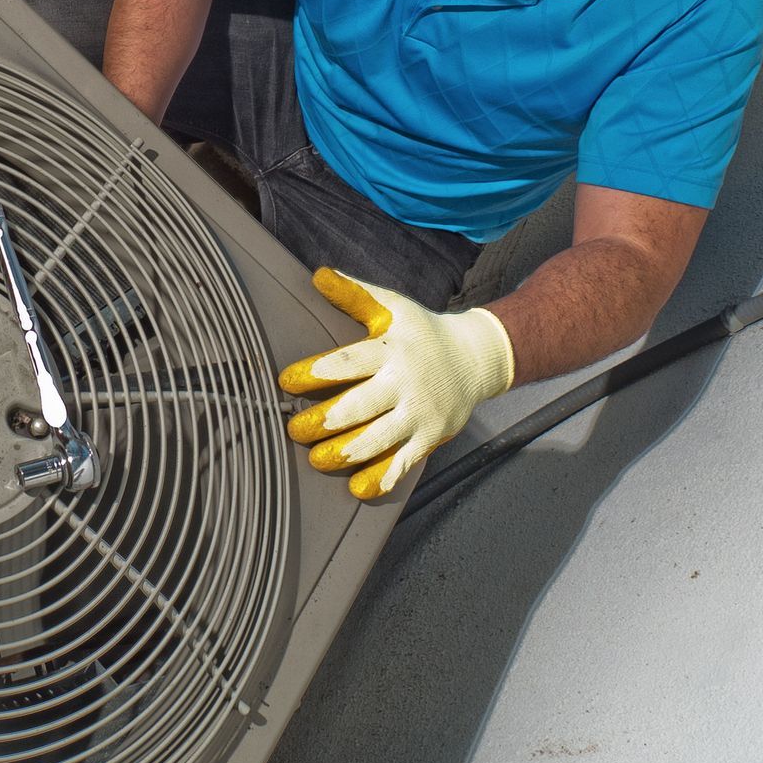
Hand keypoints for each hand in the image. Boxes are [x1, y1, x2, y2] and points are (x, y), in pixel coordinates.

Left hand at [279, 268, 514, 499]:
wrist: (476, 358)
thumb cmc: (423, 332)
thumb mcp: (392, 307)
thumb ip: (354, 295)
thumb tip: (318, 275)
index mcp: (391, 349)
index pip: (348, 362)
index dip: (314, 373)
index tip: (286, 381)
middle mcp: (405, 383)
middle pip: (358, 407)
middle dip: (322, 421)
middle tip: (294, 429)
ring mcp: (419, 414)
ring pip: (377, 440)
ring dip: (342, 454)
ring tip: (316, 459)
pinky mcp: (430, 437)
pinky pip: (403, 463)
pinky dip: (379, 478)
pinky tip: (356, 487)